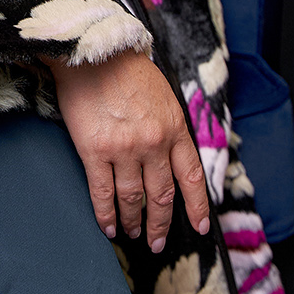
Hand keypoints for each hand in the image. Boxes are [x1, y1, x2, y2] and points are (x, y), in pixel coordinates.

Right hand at [47, 48, 210, 251]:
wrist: (94, 51)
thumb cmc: (126, 69)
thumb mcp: (164, 96)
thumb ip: (169, 127)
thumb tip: (169, 155)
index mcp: (175, 128)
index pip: (191, 176)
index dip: (196, 206)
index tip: (198, 226)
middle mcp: (154, 143)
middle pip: (162, 195)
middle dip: (160, 223)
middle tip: (156, 241)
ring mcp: (125, 149)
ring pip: (133, 198)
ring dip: (134, 221)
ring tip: (132, 233)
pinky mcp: (96, 151)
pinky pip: (102, 192)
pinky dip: (106, 214)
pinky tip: (109, 226)